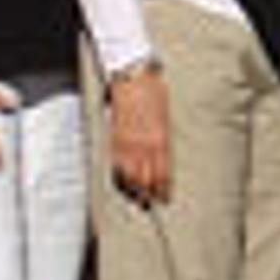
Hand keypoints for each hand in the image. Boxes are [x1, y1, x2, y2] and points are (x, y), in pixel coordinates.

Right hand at [107, 68, 171, 207]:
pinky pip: (117, 164)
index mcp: (161, 139)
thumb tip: (164, 153)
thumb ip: (163, 136)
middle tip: (150, 205)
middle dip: (148, 195)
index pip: (163, 173)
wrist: (132, 75)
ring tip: (136, 198)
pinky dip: (120, 177)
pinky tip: (123, 182)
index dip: (164, 189)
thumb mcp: (164, 114)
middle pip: (146, 180)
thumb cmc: (152, 90)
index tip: (165, 198)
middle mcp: (145, 145)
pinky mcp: (114, 138)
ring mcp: (128, 143)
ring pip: (130, 177)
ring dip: (134, 190)